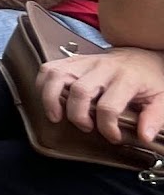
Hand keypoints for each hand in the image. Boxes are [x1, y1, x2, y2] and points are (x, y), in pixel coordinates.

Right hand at [38, 46, 163, 147]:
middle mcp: (103, 67)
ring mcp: (86, 61)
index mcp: (126, 78)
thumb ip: (155, 117)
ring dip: (51, 99)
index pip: (108, 106)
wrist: (144, 57)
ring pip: (57, 75)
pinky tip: (50, 99)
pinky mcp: (74, 60)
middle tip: (86, 127)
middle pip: (79, 91)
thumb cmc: (151, 80)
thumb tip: (144, 136)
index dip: (107, 127)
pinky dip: (43, 84)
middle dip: (78, 116)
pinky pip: (49, 68)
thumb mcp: (162, 99)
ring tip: (56, 116)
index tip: (113, 137)